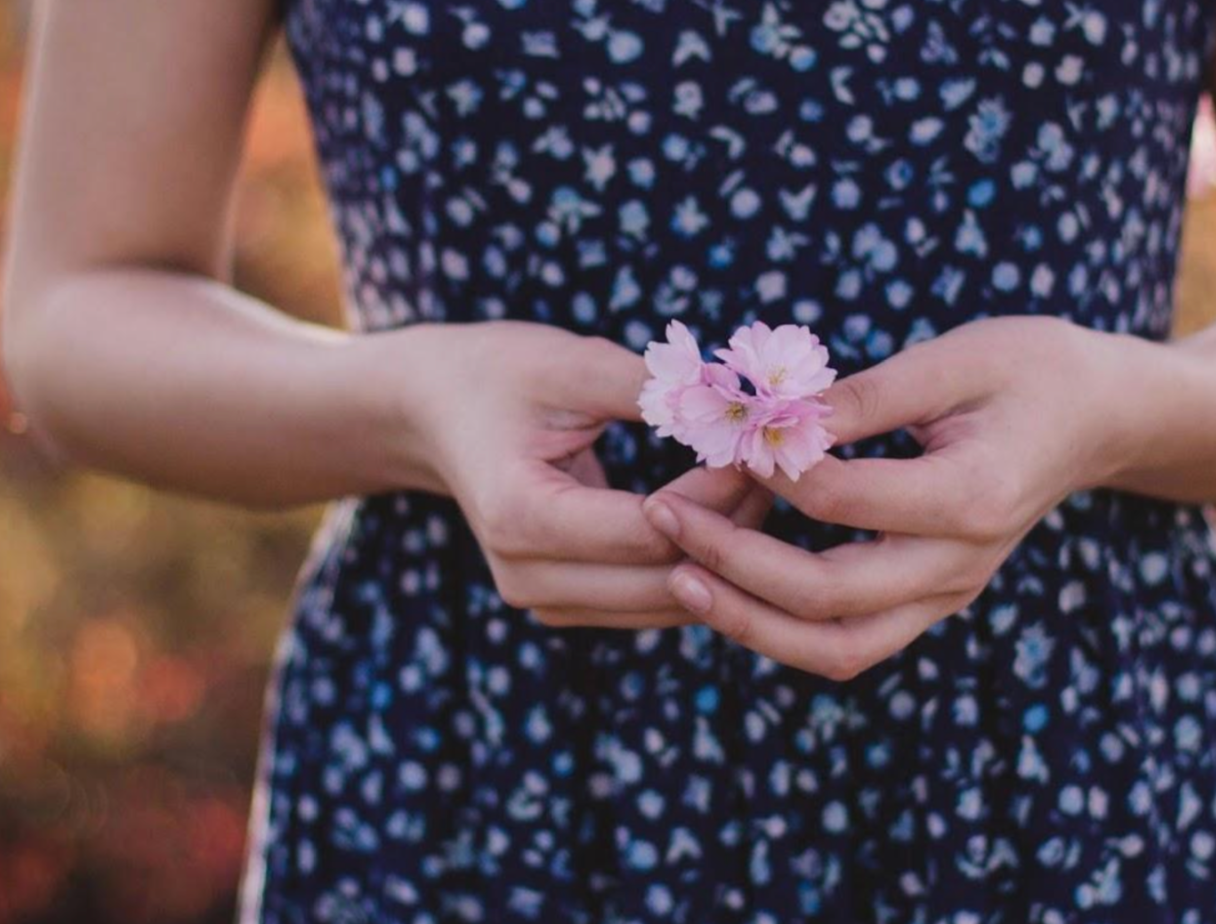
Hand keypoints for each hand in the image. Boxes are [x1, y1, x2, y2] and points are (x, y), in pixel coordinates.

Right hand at [383, 321, 772, 628]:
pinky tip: (730, 511)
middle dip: (735, 526)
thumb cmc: (499, 374)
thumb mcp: (569, 362)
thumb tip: (742, 404)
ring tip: (762, 482)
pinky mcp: (566, 607)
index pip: (653, 529)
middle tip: (782, 466)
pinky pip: (656, 603)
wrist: (433, 412)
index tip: (763, 442)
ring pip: (672, 603)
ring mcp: (545, 603)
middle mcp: (528, 577)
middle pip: (669, 580)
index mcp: (521, 516)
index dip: (721, 491)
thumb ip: (653, 389)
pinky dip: (701, 565)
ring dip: (727, 552)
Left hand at [640, 316, 1150, 677]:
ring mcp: (947, 594)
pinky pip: (849, 643)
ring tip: (677, 576)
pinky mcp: (932, 602)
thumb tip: (772, 415)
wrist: (1099, 417)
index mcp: (970, 496)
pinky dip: (781, 627)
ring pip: (835, 648)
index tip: (717, 431)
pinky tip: (726, 586)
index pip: (841, 501)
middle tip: (662, 514)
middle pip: (829, 598)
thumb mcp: (954, 357)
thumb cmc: (1029, 368)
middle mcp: (960, 564)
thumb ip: (864, 395)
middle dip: (732, 562)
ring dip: (748, 621)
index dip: (767, 469)